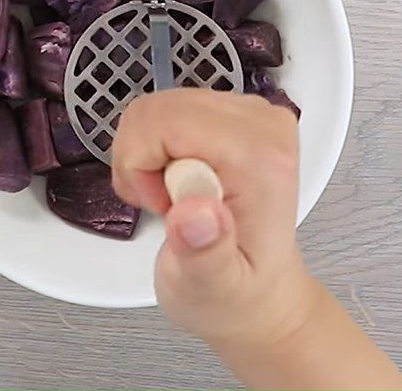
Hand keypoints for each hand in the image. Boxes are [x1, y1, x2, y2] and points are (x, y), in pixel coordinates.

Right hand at [112, 89, 311, 351]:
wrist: (260, 292)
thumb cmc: (236, 294)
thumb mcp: (214, 291)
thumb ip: (206, 254)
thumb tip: (198, 212)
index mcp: (261, 156)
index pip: (165, 121)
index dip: (143, 166)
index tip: (166, 208)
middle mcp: (261, 122)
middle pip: (156, 110)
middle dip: (140, 160)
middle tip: (164, 205)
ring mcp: (249, 111)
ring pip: (154, 108)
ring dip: (144, 155)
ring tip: (170, 198)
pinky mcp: (233, 111)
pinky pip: (164, 110)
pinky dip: (154, 146)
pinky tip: (176, 181)